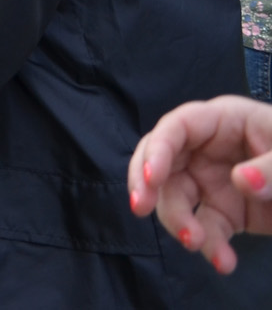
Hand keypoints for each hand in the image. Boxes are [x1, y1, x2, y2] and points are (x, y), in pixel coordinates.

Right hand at [129, 95, 271, 274]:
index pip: (178, 127)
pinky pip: (204, 227)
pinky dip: (210, 246)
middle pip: (162, 162)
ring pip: (175, 198)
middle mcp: (207, 149)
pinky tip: (223, 261)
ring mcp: (211, 181)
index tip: (151, 178)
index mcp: (223, 120)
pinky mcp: (223, 211)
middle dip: (150, 187)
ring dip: (180, 223)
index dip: (158, 149)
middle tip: (141, 209)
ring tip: (198, 245)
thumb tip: (240, 181)